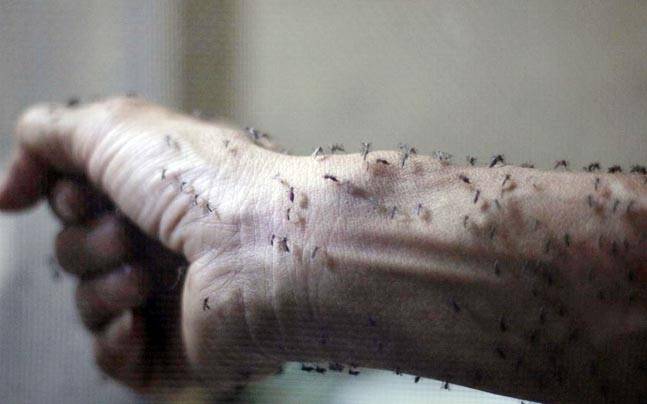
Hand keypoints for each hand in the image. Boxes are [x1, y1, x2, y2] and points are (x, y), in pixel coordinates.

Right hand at [0, 97, 287, 397]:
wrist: (264, 248)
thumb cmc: (204, 183)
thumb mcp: (116, 128)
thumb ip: (54, 134)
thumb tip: (15, 179)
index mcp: (157, 191)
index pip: (77, 201)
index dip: (62, 196)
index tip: (63, 194)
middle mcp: (165, 240)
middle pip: (76, 250)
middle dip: (89, 239)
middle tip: (130, 231)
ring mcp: (172, 297)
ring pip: (89, 302)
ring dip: (104, 284)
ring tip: (148, 274)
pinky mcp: (179, 349)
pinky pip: (113, 356)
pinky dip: (115, 339)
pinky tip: (139, 319)